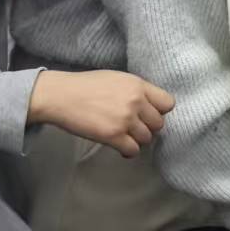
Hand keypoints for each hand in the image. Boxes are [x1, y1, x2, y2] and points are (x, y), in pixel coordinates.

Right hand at [29, 70, 174, 156]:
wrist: (61, 96)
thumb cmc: (86, 86)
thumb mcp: (117, 79)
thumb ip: (136, 90)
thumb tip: (150, 105)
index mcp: (138, 85)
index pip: (168, 103)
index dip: (159, 111)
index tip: (149, 114)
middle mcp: (136, 102)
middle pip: (158, 123)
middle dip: (148, 127)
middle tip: (134, 127)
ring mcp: (125, 120)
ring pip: (147, 138)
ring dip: (137, 139)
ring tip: (125, 136)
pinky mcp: (113, 136)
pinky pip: (133, 150)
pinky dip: (129, 151)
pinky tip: (121, 147)